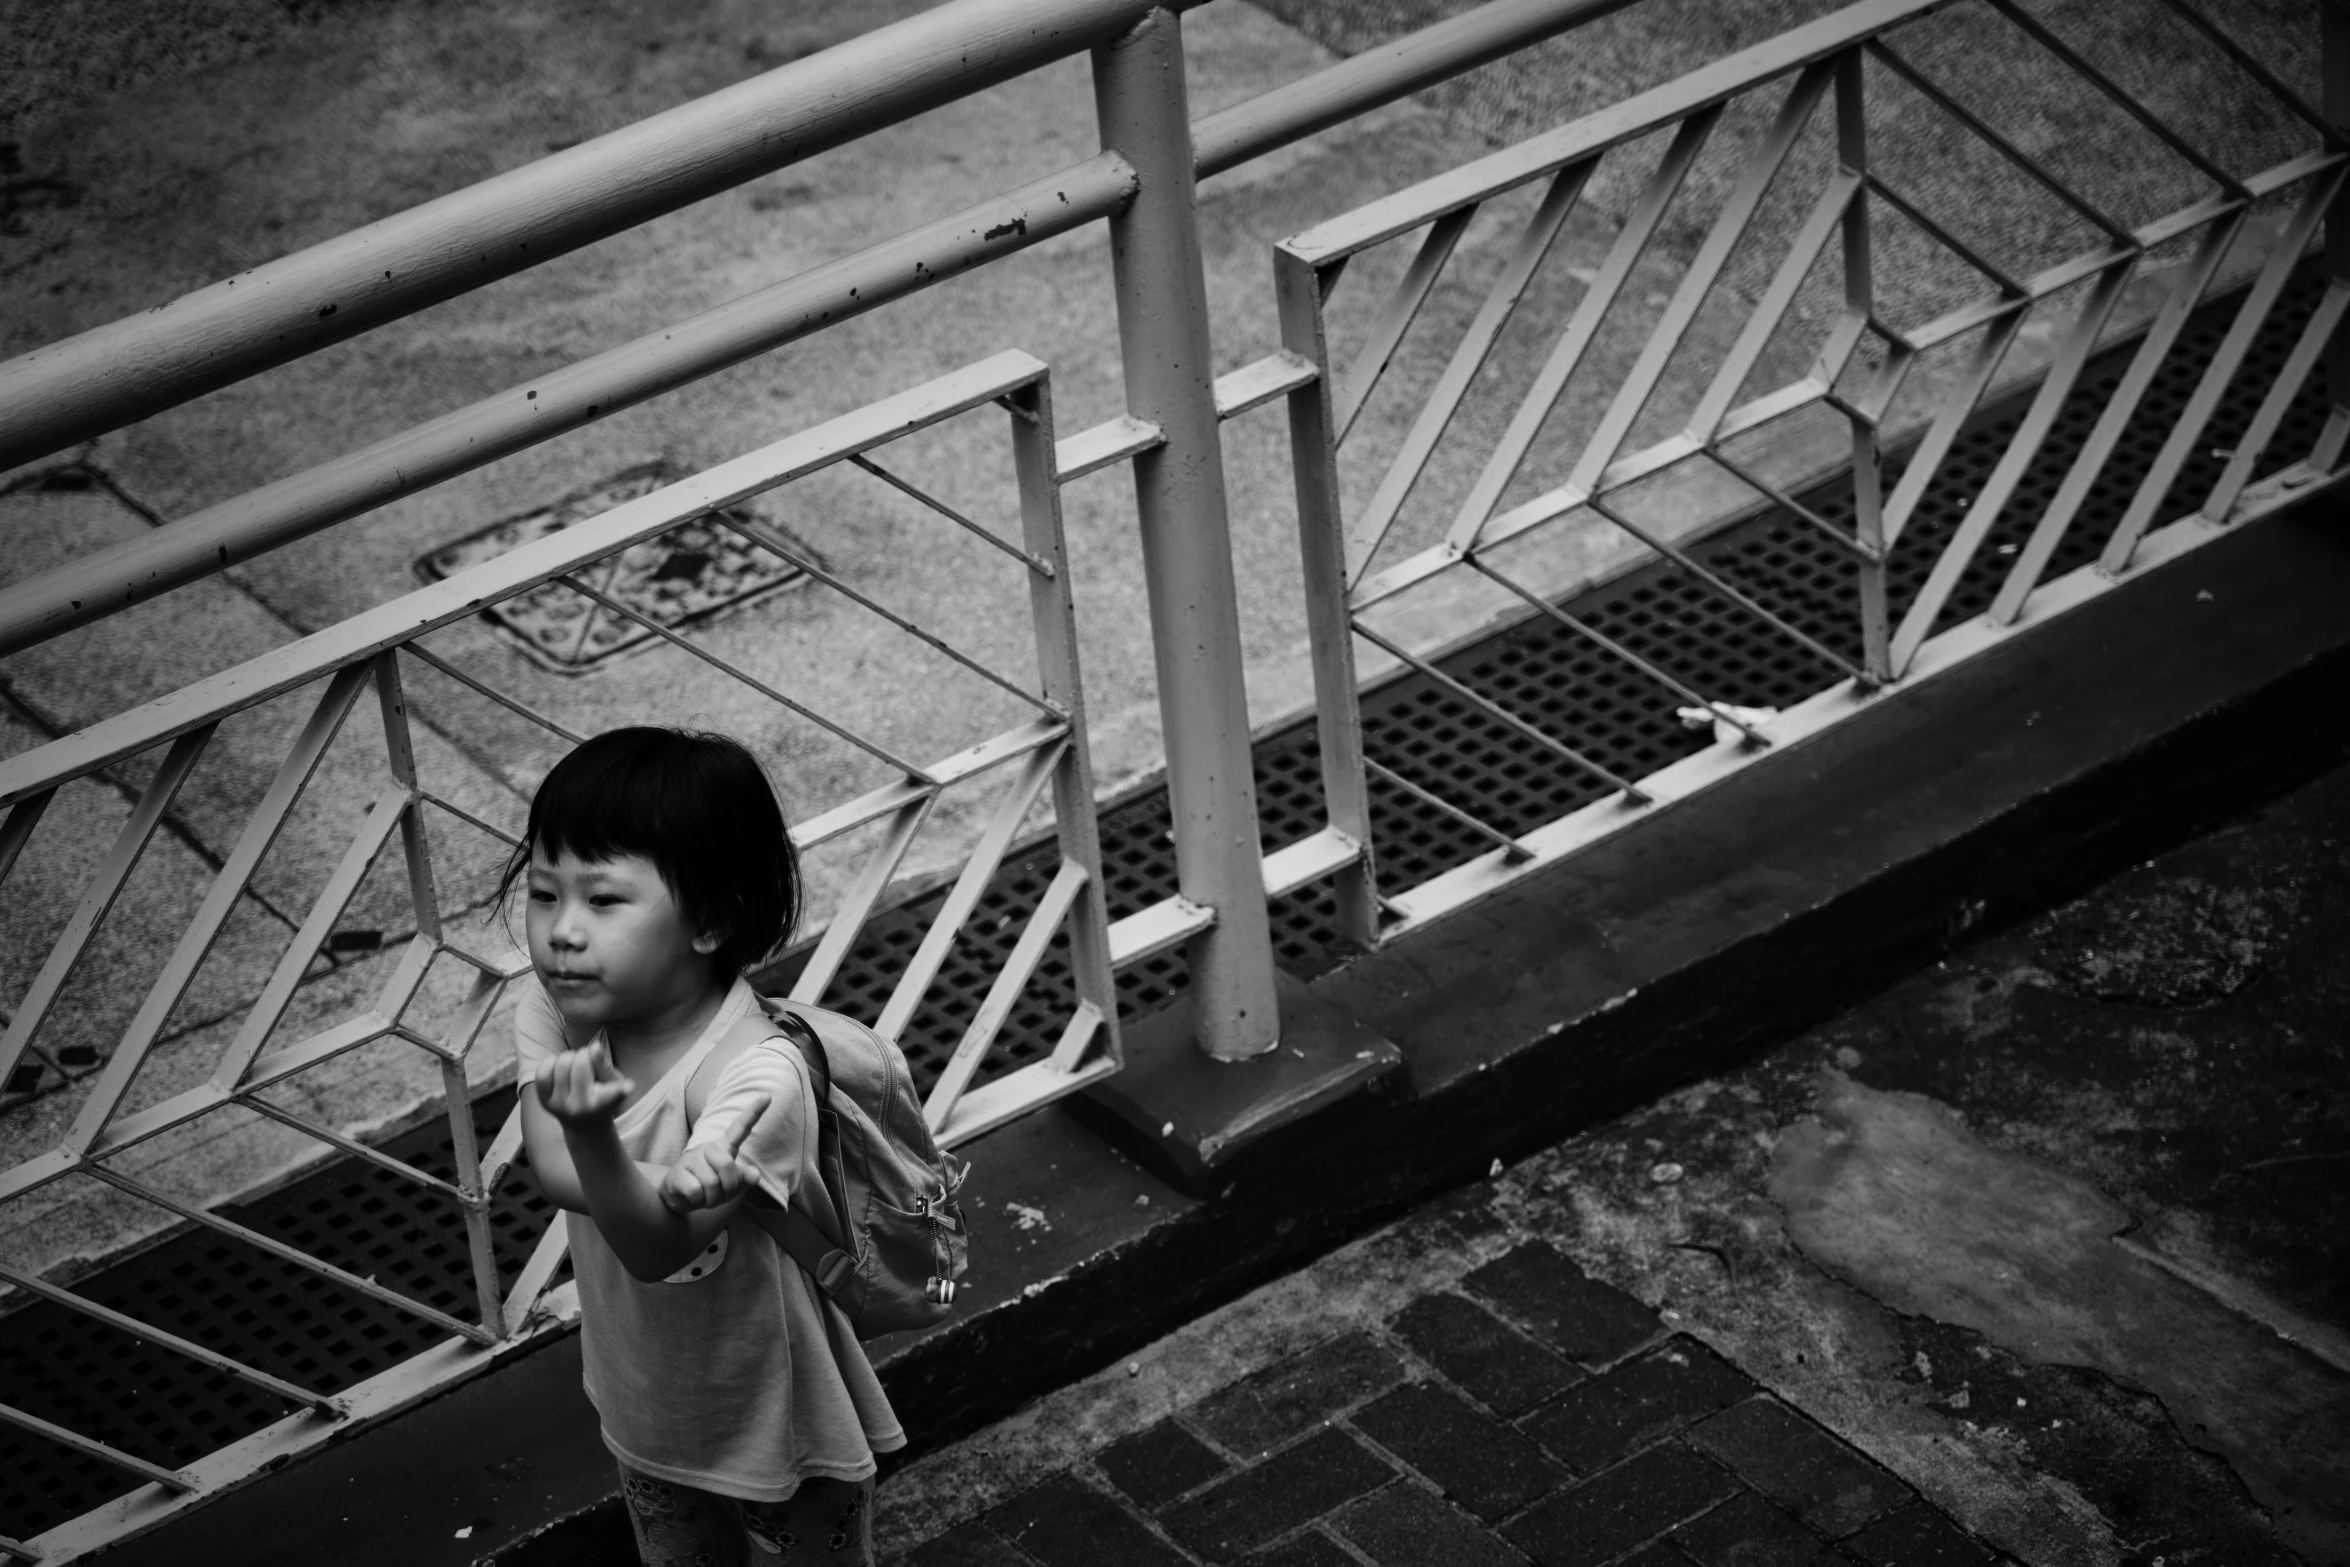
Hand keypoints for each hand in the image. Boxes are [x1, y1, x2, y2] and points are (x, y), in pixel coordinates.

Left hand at [534, 1038, 632, 1129]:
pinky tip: (560, 1067)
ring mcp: (559, 1106)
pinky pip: (542, 1072)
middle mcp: (580, 1108)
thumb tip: (593, 1046)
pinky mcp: (544, 1103)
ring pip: (561, 1063)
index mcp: (603, 1104)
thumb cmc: (603, 1096)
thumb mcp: (612, 1083)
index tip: (629, 1087)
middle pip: (580, 1062)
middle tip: (587, 1063)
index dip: (621, 1090)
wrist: (584, 1125)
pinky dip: (551, 1062)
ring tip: (575, 1066)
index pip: (612, 1096)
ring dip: (568, 1057)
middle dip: (584, 1054)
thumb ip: (603, 1065)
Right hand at [660, 1092, 771, 1212]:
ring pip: (711, 1182)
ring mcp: (691, 1158)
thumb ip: (743, 1180)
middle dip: (728, 1188)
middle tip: (720, 1195)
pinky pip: (696, 1191)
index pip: (741, 1128)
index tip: (768, 1095)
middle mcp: (708, 1148)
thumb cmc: (709, 1189)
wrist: (679, 1198)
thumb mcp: (730, 1186)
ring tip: (705, 1196)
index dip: (754, 1113)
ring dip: (712, 1198)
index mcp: (725, 1148)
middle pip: (727, 1165)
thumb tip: (754, 1175)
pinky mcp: (677, 1171)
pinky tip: (692, 1197)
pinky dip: (698, 1201)